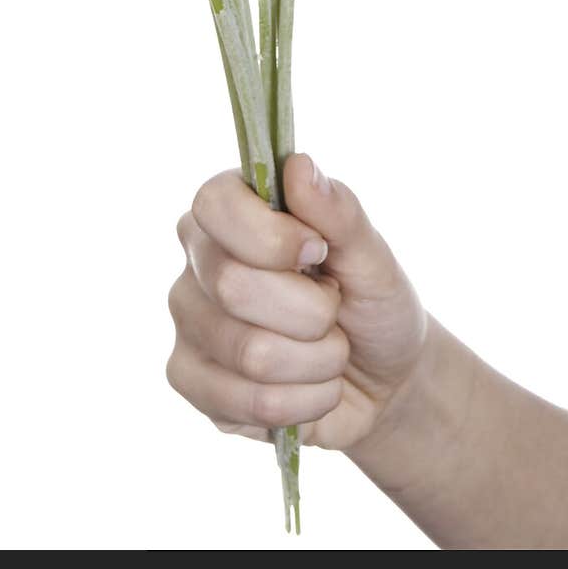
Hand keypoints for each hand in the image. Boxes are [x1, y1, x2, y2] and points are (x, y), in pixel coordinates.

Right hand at [167, 153, 425, 449]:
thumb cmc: (370, 302)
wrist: (380, 379)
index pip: (215, 204)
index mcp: (231, 211)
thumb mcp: (372, 255)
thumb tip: (299, 165)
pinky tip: (308, 388)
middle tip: (332, 310)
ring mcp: (188, 323)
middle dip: (313, 311)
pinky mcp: (189, 380)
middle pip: (234, 286)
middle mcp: (198, 261)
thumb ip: (338, 211)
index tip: (319, 252)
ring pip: (250, 353)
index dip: (272, 236)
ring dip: (317, 361)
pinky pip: (245, 403)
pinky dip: (303, 402)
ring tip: (327, 351)